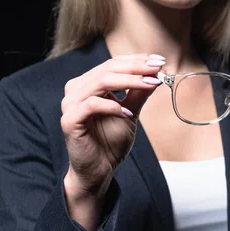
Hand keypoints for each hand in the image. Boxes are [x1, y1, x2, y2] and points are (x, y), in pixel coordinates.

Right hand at [60, 54, 164, 228]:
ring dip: (129, 81)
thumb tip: (158, 74)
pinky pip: (91, 105)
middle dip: (136, 67)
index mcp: (88, 84)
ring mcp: (71, 104)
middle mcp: (77, 90)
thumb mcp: (131, 113)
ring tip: (151, 84)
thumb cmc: (110, 141)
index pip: (113, 64)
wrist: (98, 169)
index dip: (137, 60)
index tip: (160, 61)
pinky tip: (128, 113)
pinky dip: (112, 106)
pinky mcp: (69, 120)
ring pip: (101, 82)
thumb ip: (139, 94)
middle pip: (108, 69)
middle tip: (158, 69)